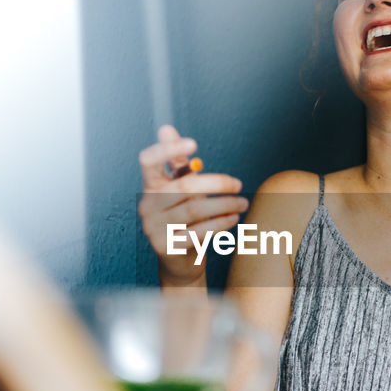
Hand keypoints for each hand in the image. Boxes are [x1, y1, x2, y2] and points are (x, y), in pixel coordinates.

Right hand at [137, 125, 247, 286]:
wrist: (179, 262)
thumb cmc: (184, 219)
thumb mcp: (181, 191)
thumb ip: (178, 164)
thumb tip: (166, 128)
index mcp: (149, 187)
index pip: (149, 161)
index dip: (168, 149)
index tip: (194, 145)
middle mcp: (147, 205)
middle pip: (184, 187)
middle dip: (217, 184)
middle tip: (239, 184)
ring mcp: (154, 228)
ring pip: (195, 209)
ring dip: (224, 205)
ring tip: (243, 203)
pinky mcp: (166, 247)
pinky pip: (199, 231)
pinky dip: (220, 223)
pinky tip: (234, 219)